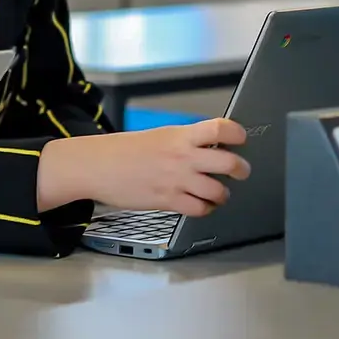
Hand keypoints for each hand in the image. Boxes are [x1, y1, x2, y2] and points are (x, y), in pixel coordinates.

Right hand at [37, 119, 251, 215]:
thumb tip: (210, 147)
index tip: (241, 139)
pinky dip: (205, 209)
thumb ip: (185, 142)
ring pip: (219, 191)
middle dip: (241, 169)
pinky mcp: (168, 200)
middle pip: (229, 163)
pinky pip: (199, 209)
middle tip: (241, 171)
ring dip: (223, 194)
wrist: (97, 165)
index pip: (220, 129)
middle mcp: (182, 157)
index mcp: (179, 135)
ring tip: (219, 193)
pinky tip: (200, 205)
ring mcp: (177, 180)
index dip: (237, 134)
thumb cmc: (123, 151)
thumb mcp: (158, 137)